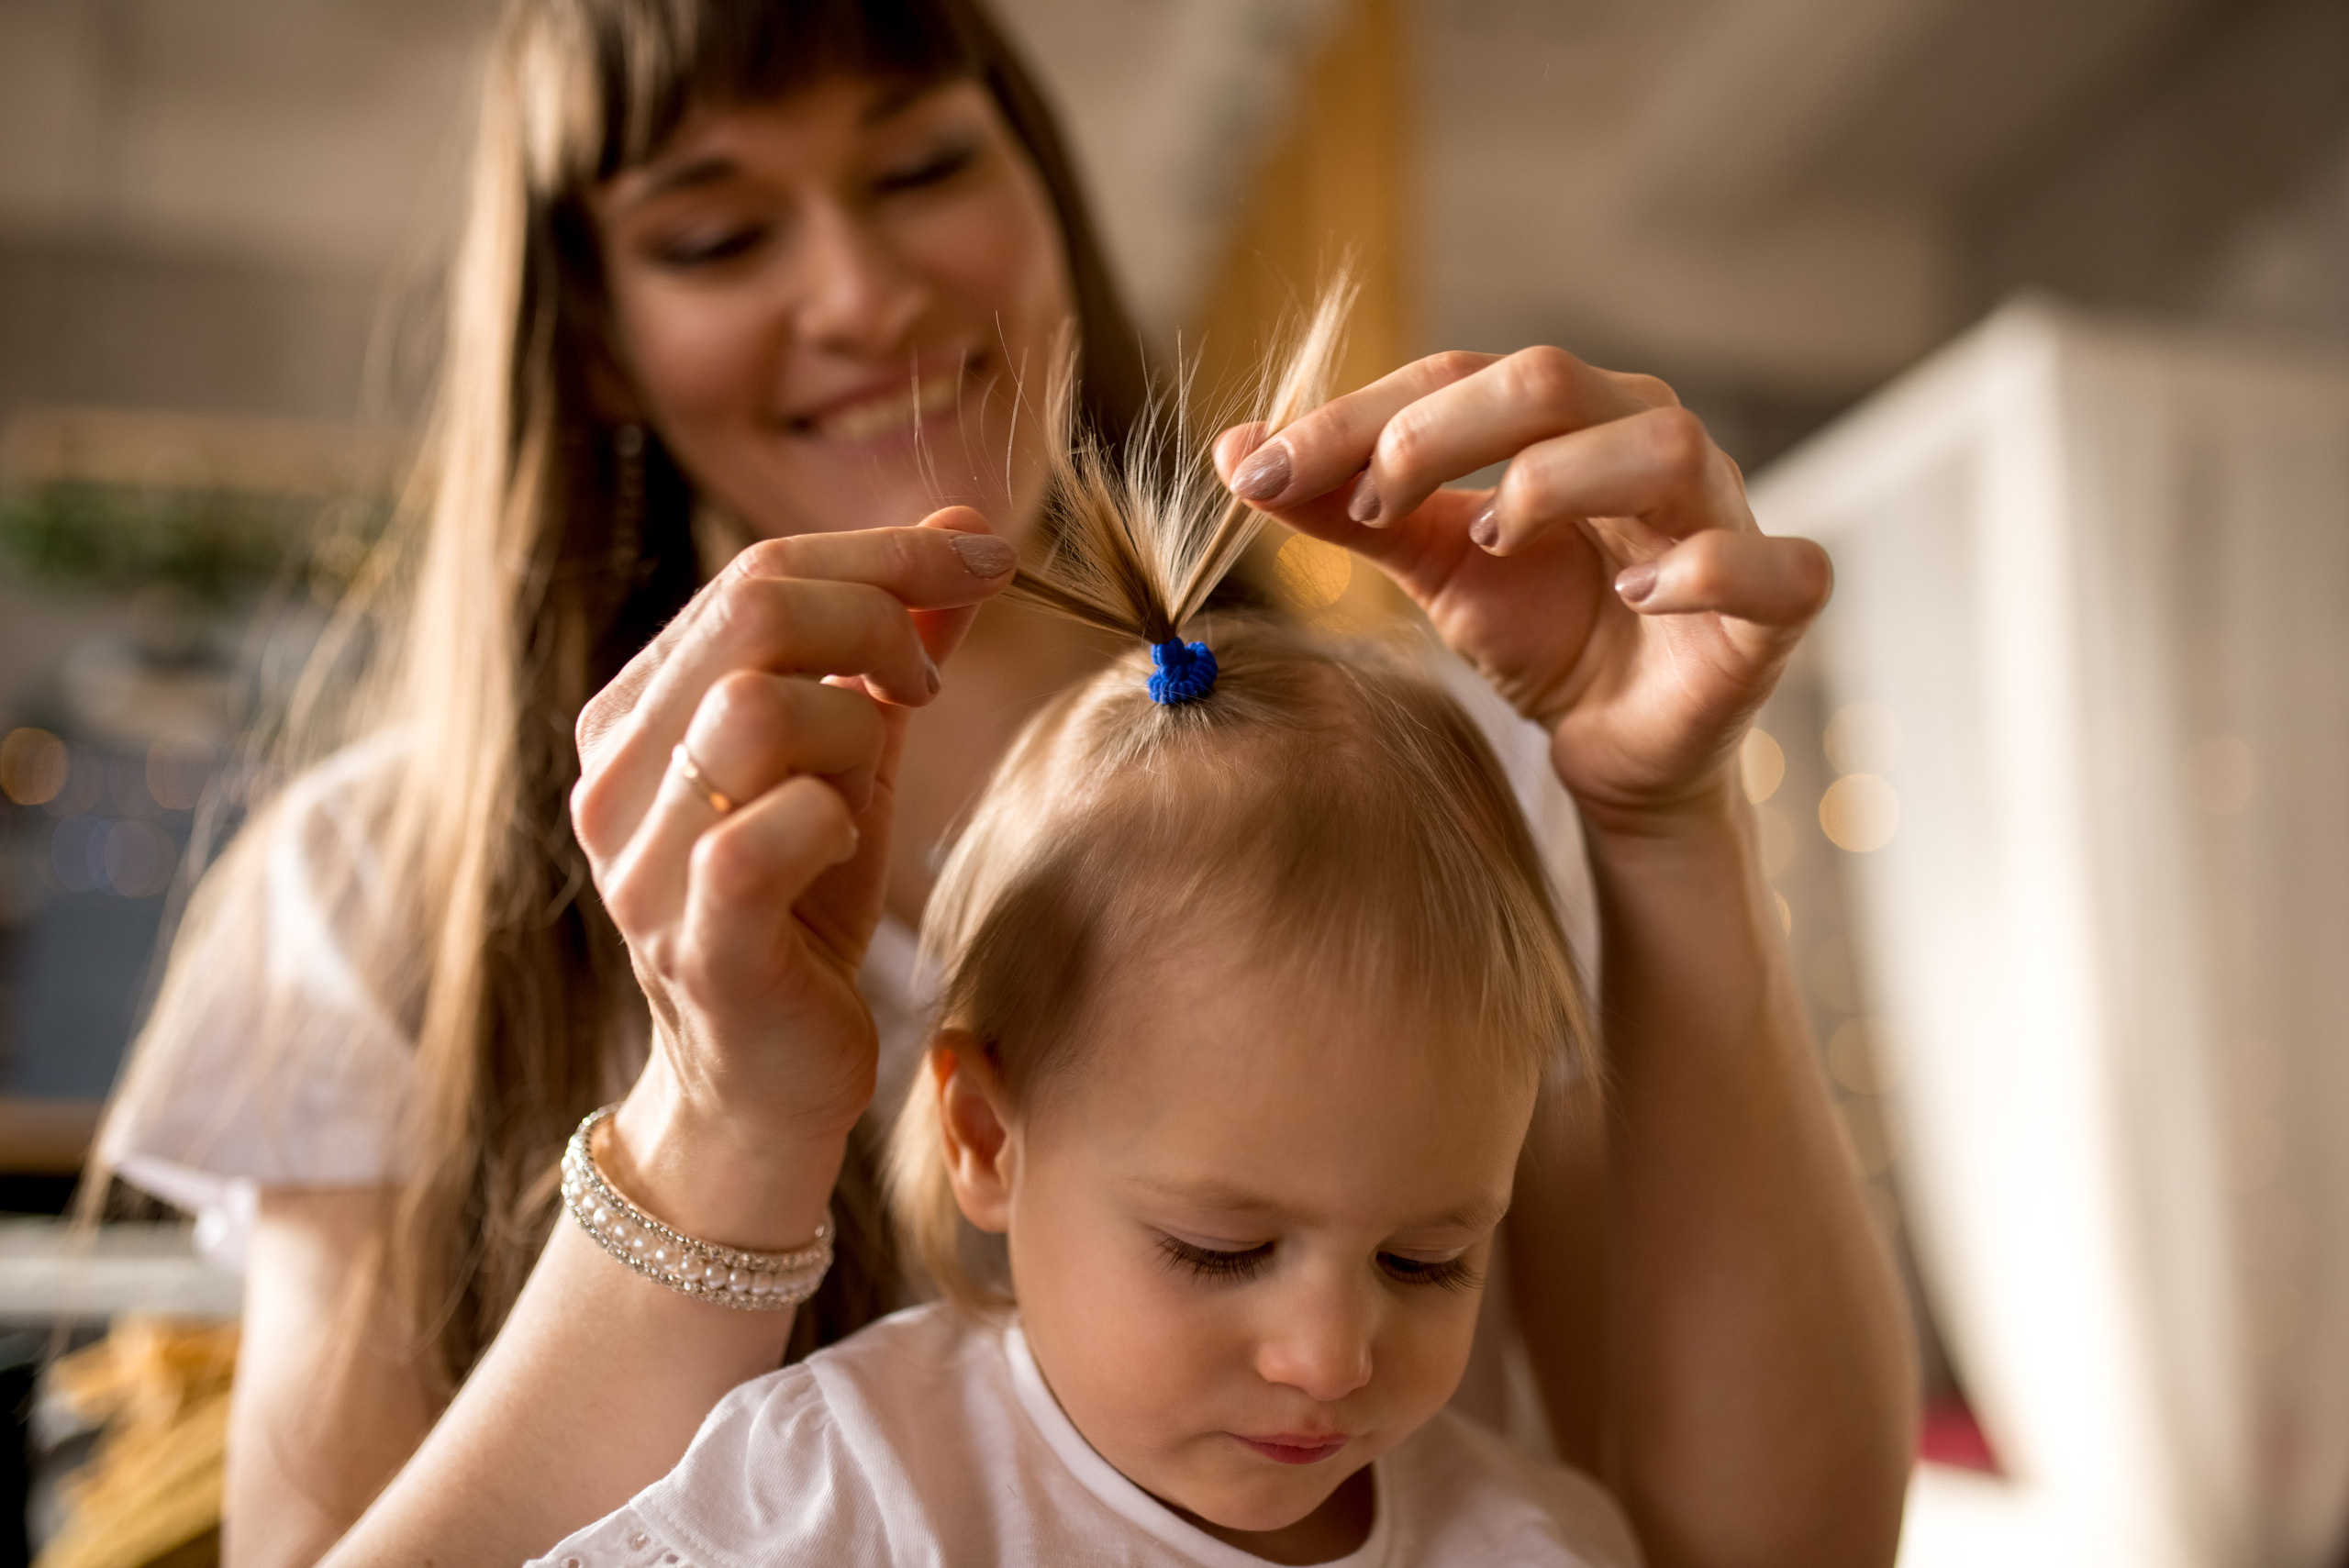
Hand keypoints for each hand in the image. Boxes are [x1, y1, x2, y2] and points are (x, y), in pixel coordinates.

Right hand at [569, 508, 1016, 1214]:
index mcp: (640, 711)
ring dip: (852, 727)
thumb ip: (896, 644)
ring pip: (754, 708)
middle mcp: (616, 776)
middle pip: (751, 610)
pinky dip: (827, 822)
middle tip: (930, 680)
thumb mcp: (856, 757)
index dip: (887, 551)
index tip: (985, 558)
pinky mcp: (694, 945)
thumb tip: (963, 526)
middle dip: (881, 616)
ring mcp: (642, 863)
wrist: (766, 1080)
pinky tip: (841, 844)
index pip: (754, 574)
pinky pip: (757, 838)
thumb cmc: (805, 907)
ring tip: (867, 782)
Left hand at [1217, 348, 1829, 828]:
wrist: (1611, 747)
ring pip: (1664, 445)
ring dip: (1558, 482)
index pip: (1457, 376)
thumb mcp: (1432, 565)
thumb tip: (1232, 454)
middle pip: (1551, 382)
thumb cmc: (1540, 631)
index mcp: (1567, 414)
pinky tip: (1637, 593)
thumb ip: (1348, 509)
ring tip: (1492, 540)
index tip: (1268, 471)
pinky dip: (1705, 570)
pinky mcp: (1774, 607)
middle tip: (1370, 501)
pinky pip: (1773, 567)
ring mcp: (1721, 516)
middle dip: (1442, 432)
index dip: (1358, 417)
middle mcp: (1648, 437)